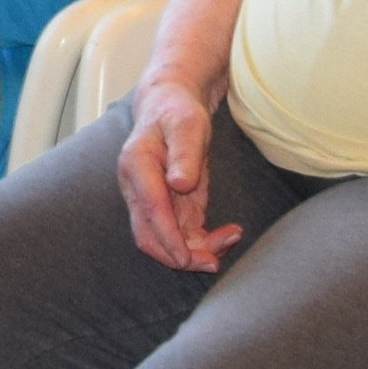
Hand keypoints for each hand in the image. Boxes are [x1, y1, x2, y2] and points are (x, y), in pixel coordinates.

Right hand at [116, 72, 245, 271]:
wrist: (171, 107)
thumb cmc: (178, 112)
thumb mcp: (187, 124)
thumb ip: (183, 152)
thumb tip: (179, 184)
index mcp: (136, 166)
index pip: (149, 210)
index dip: (167, 237)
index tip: (187, 258)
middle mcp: (138, 189)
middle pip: (149, 236)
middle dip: (180, 255)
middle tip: (213, 261)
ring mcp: (151, 201)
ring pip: (167, 240)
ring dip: (197, 250)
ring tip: (231, 239)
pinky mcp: (168, 207)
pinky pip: (183, 234)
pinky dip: (203, 241)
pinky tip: (227, 235)